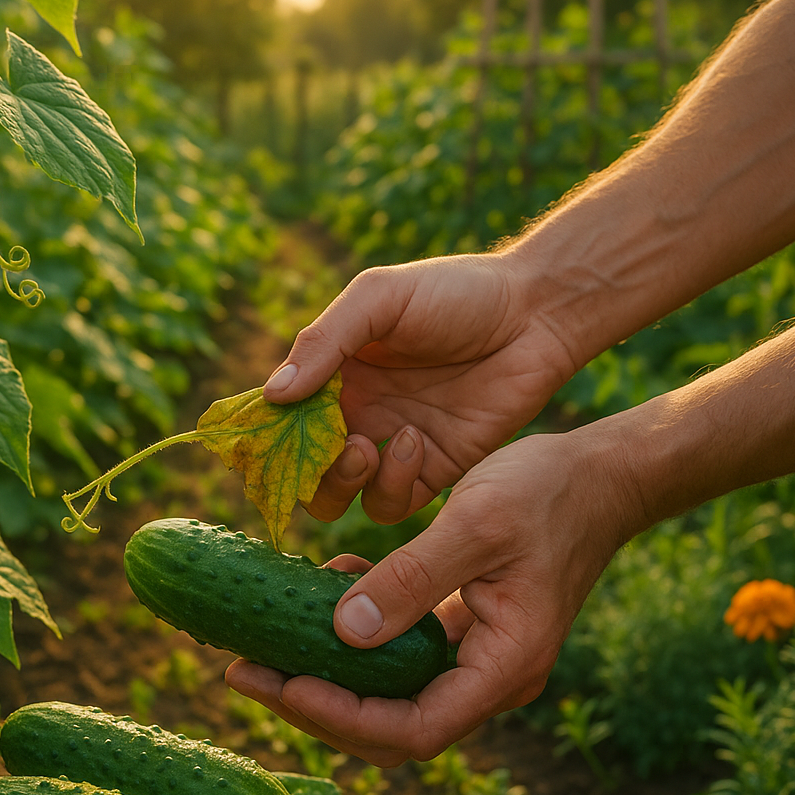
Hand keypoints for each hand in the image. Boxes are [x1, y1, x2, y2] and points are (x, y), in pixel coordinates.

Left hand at [225, 429, 641, 764]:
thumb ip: (413, 578)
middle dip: (314, 705)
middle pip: (390, 727)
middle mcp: (488, 677)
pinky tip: (325, 581)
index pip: (415, 730)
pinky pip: (397, 651)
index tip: (283, 684)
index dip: (343, 719)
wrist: (601, 474)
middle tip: (242, 671)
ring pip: (386, 694)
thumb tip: (344, 632)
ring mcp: (474, 656)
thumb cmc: (549, 492)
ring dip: (324, 671)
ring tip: (259, 640)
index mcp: (504, 666)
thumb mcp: (477, 523)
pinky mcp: (460, 629)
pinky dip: (353, 629)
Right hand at [265, 253, 579, 522]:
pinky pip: (390, 503)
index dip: (263, 434)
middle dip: (303, 470)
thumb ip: (325, 341)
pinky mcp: (432, 470)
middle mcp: (356, 412)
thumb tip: (274, 396)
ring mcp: (391, 445)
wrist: (536, 313)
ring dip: (340, 482)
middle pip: (301, 467)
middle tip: (330, 447)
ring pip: (338, 497)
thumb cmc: (456, 291)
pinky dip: (390, 484)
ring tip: (366, 447)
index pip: (278, 416)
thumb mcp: (380, 299)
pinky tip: (414, 441)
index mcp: (334, 371)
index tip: (258, 442)